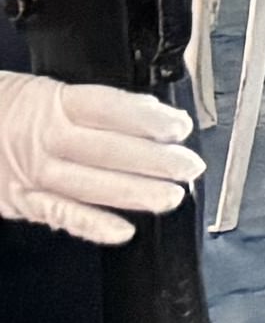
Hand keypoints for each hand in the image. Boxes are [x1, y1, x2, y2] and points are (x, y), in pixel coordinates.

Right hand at [0, 78, 195, 244]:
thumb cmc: (14, 109)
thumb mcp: (51, 90)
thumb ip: (100, 105)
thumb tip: (153, 113)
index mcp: (55, 104)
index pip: (108, 108)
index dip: (147, 119)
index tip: (179, 127)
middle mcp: (44, 139)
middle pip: (104, 149)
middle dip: (153, 160)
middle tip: (188, 166)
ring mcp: (31, 172)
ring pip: (87, 185)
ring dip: (133, 194)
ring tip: (170, 197)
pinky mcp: (20, 201)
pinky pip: (58, 214)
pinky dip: (91, 225)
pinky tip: (122, 231)